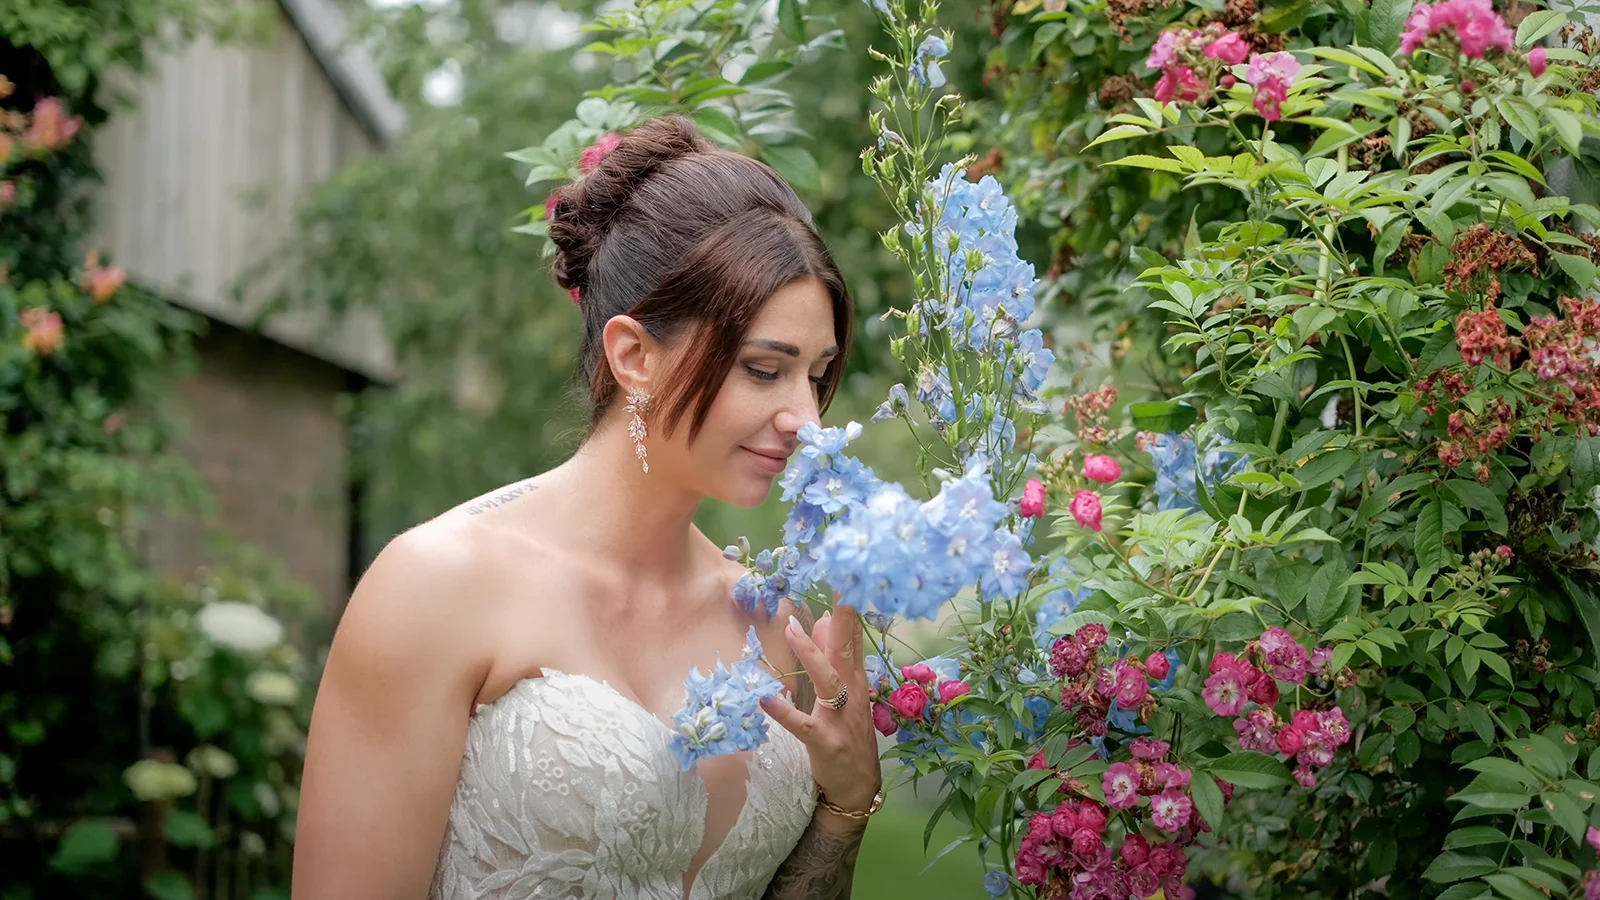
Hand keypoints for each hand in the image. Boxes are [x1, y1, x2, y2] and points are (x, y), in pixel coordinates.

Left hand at [760, 604, 882, 820]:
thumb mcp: (845, 692)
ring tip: (791, 630)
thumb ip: (834, 657)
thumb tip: (821, 620)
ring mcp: (840, 718)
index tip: (848, 575)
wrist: (858, 786)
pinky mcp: (825, 741)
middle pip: (847, 649)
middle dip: (844, 618)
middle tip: (839, 587)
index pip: (854, 635)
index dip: (851, 606)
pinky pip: (803, 725)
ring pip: (827, 680)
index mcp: (855, 679)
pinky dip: (784, 712)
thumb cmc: (848, 733)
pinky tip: (765, 700)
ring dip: (810, 654)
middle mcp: (852, 693)